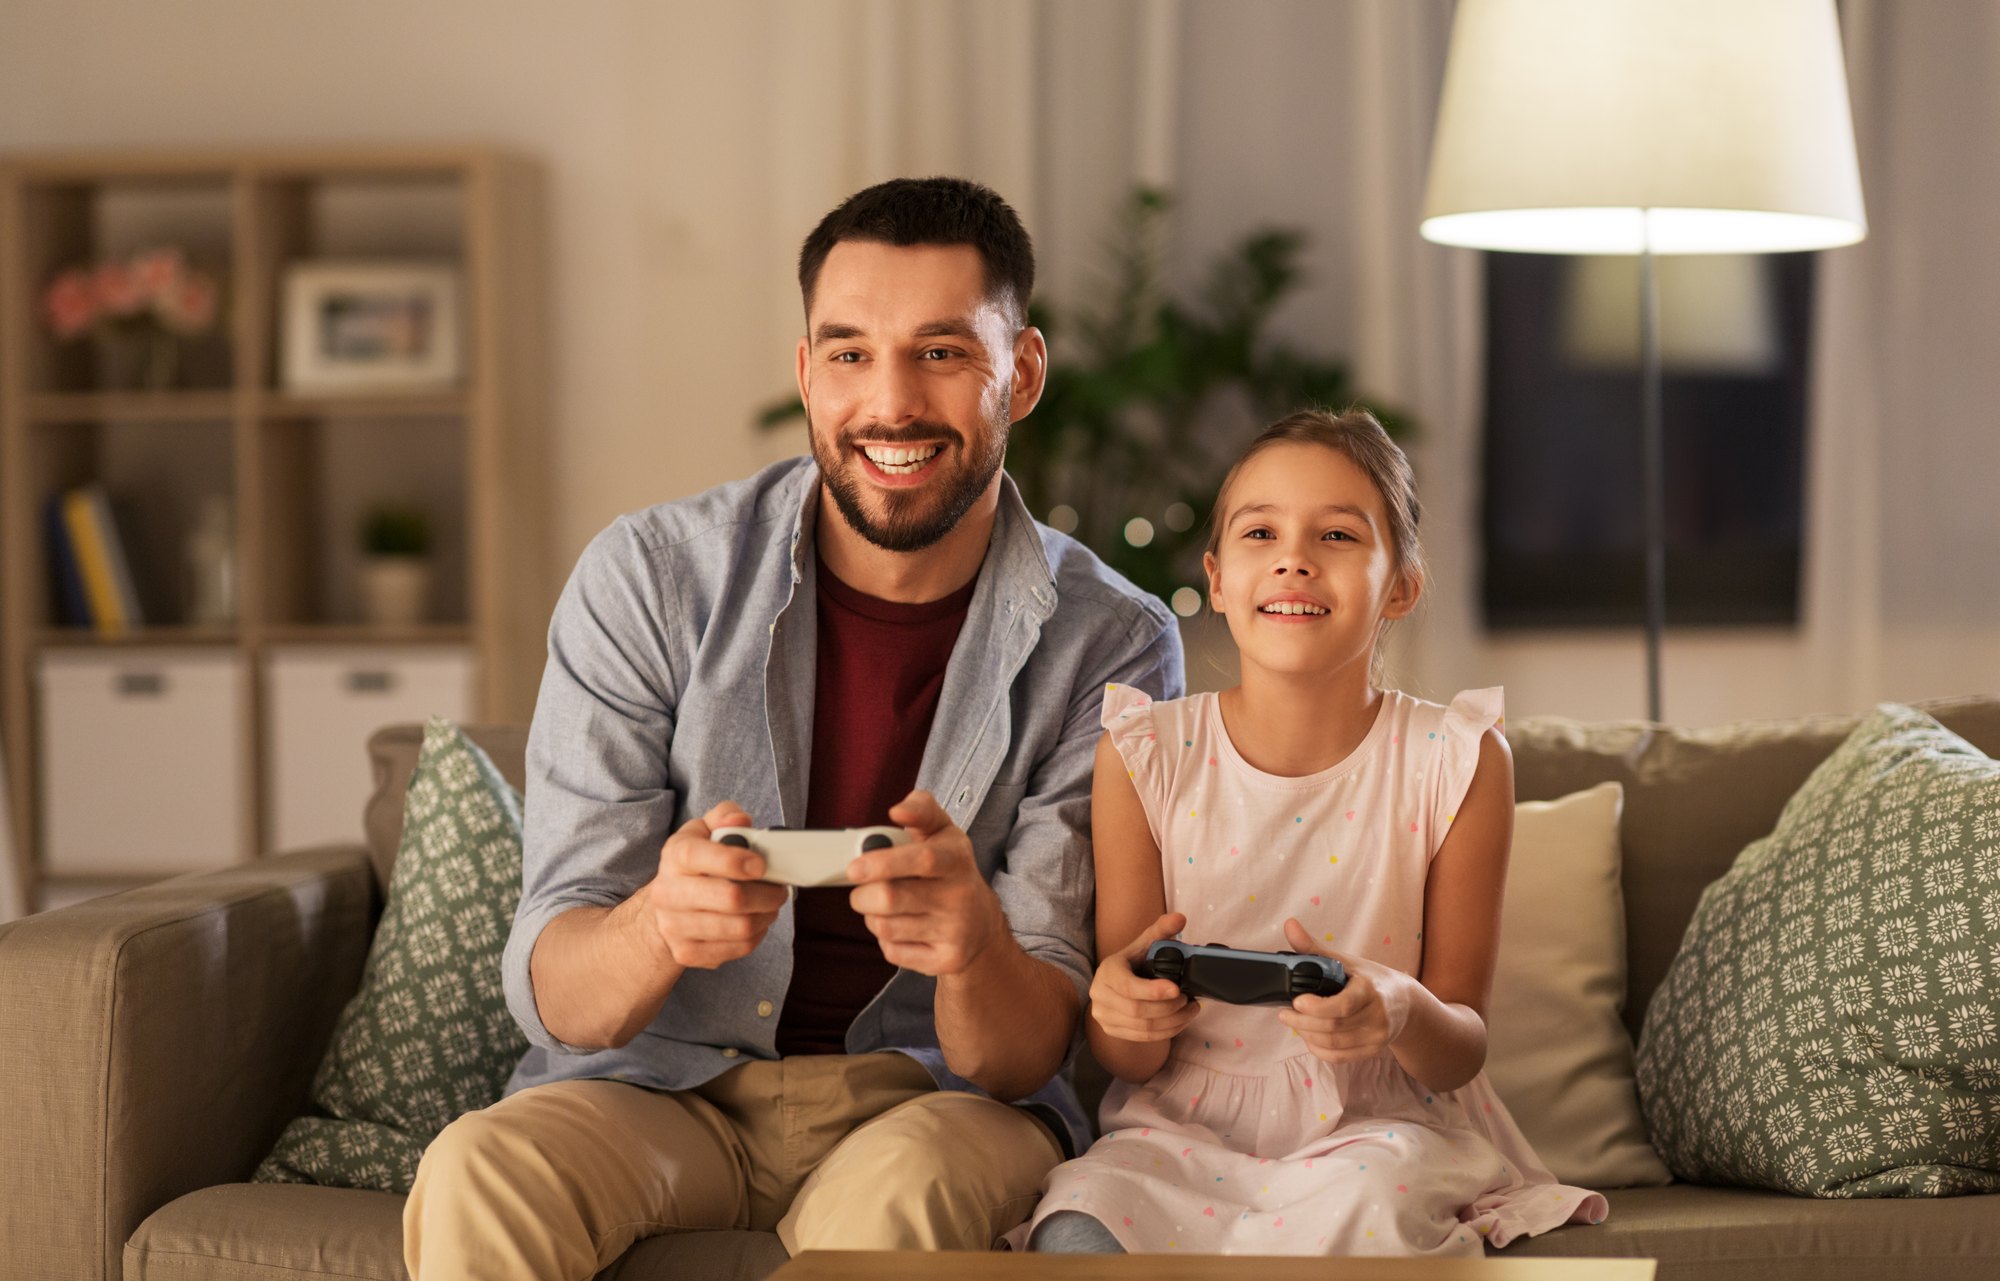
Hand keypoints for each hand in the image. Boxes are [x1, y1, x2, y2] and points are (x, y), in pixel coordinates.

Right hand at [633, 801, 790, 969]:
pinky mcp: (686, 952)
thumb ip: (724, 816)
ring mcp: (674, 926)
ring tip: (770, 904)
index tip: (761, 864)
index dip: (735, 860)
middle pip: (730, 899)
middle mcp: (668, 893)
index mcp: (674, 856)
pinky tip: (756, 921)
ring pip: (740, 927)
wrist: (665, 908)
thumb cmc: (694, 864)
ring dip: (767, 915)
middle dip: (766, 894)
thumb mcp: (704, 830)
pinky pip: (738, 948)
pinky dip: (757, 935)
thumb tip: (741, 820)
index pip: (698, 857)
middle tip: (779, 889)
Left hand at [846, 790, 1005, 975]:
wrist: (981, 925)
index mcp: (957, 859)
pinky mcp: (945, 960)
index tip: (854, 868)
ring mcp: (955, 931)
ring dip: (872, 917)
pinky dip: (886, 940)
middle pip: (891, 898)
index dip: (883, 862)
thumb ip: (921, 810)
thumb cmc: (949, 871)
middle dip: (862, 895)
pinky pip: (893, 951)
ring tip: (884, 908)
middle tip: (861, 890)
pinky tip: (901, 928)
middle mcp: (960, 896)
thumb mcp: (942, 833)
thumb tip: (898, 811)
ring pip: (886, 926)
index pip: (921, 859)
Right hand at [1088, 912, 1198, 1043]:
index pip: (1128, 987)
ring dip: (1173, 1021)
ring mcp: (1104, 1017)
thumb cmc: (1132, 964)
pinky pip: (1143, 1038)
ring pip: (1144, 1028)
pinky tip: (1181, 1020)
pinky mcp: (1112, 1031)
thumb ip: (1161, 931)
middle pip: (1138, 1011)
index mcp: (1108, 971)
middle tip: (1188, 999)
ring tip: (1190, 1009)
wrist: (1112, 985)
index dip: (1153, 991)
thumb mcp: (1143, 945)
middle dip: (1169, 1008)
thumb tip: (1180, 918)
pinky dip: (1167, 1032)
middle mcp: (1100, 996)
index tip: (1177, 989)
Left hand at [1275, 918, 1411, 1063]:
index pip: (1343, 1005)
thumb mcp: (1347, 961)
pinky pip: (1340, 1057)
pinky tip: (1309, 1036)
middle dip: (1302, 1023)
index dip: (1316, 1007)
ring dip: (1307, 1035)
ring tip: (1294, 1023)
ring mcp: (1376, 1037)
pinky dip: (1319, 1049)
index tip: (1296, 1001)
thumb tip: (1289, 925)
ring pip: (1334, 1044)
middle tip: (1284, 1014)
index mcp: (1370, 990)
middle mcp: (1377, 1016)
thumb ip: (1314, 948)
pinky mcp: (1372, 1050)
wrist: (1405, 1003)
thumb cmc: (1371, 979)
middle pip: (1334, 1027)